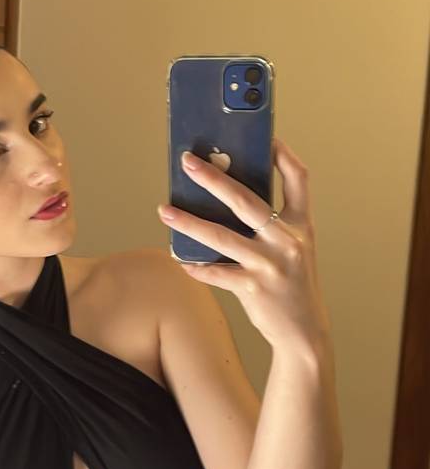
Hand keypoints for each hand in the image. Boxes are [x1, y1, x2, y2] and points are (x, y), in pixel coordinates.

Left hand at [157, 137, 331, 351]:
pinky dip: (196, 266)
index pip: (299, 178)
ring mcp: (270, 264)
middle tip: (188, 162)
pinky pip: (215, 273)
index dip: (282, 154)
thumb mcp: (293, 250)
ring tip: (164, 211)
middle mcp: (288, 240)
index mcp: (302, 225)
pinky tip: (180, 260)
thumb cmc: (292, 285)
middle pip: (246, 200)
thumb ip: (271, 226)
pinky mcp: (253, 288)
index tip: (264, 137)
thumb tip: (228, 201)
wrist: (303, 331)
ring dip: (188, 223)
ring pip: (221, 236)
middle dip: (213, 178)